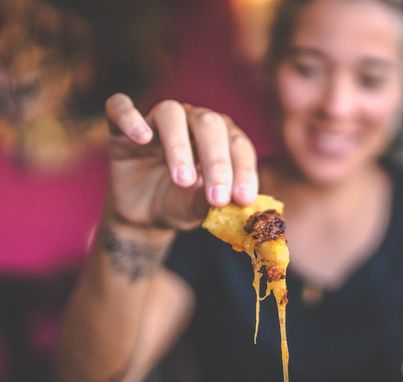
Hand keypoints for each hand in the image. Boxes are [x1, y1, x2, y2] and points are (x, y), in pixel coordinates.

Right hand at [105, 94, 258, 230]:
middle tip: (217, 197)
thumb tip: (227, 201)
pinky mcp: (122, 127)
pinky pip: (120, 108)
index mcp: (221, 138)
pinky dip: (130, 118)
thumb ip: (209, 201)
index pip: (238, 146)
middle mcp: (192, 122)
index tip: (243, 199)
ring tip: (183, 180)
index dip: (244, 171)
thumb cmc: (180, 204)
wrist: (144, 214)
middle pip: (209, 125)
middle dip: (217, 162)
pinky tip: (141, 137)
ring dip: (179, 145)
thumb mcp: (197, 208)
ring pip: (171, 113)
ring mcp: (157, 122)